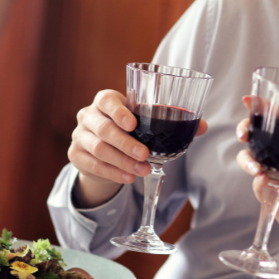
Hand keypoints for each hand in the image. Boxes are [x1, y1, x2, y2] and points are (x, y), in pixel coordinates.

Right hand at [69, 89, 207, 207]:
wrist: (101, 150)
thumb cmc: (129, 129)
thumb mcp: (145, 122)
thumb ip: (172, 120)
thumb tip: (202, 127)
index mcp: (105, 101)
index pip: (106, 101)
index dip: (119, 111)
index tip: (134, 124)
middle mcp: (88, 116)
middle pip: (104, 129)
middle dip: (126, 143)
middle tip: (146, 155)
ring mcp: (80, 136)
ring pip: (100, 149)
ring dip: (123, 162)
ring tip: (143, 169)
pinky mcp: (76, 156)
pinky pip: (94, 166)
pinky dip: (113, 173)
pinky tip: (129, 177)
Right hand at [235, 114, 278, 260]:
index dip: (263, 109)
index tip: (250, 100)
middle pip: (256, 137)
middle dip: (246, 130)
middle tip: (244, 134)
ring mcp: (274, 176)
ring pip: (250, 159)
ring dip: (247, 160)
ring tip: (256, 168)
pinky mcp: (269, 195)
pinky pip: (257, 185)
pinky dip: (258, 182)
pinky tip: (264, 182)